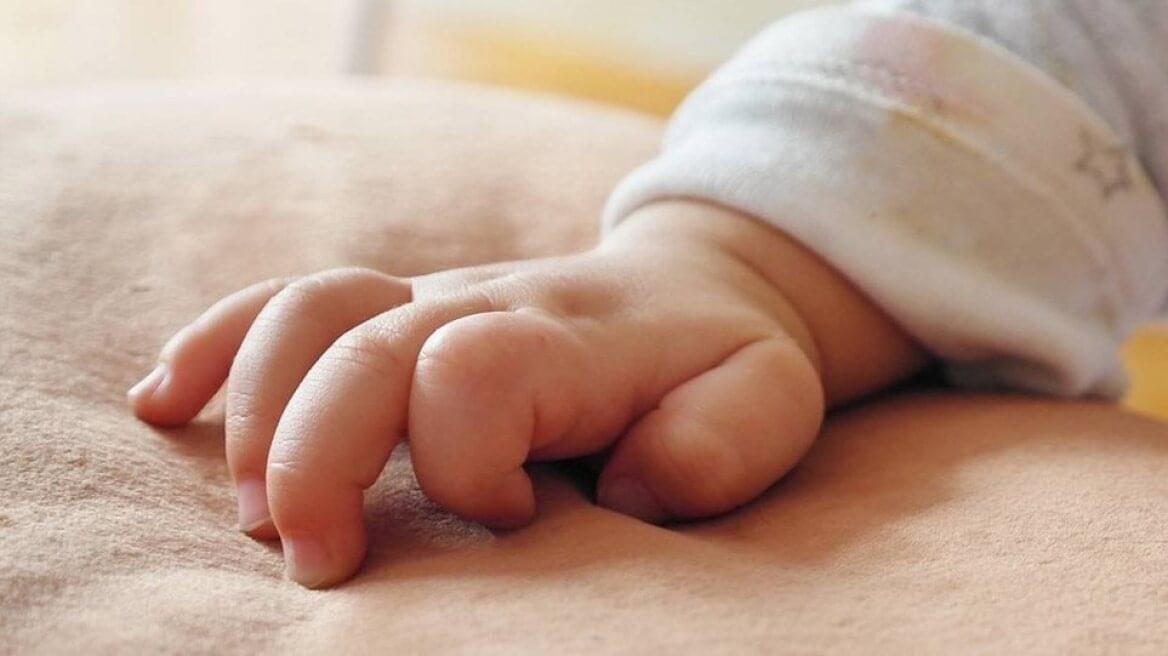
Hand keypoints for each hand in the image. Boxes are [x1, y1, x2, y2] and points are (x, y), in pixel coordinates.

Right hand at [128, 201, 921, 587]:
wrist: (699, 284)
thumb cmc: (723, 362)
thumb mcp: (766, 404)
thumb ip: (714, 447)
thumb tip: (625, 489)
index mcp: (566, 337)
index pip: (470, 372)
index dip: (466, 458)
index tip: (514, 521)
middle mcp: (480, 304)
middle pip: (359, 347)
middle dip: (314, 458)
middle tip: (313, 564)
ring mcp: (429, 297)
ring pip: (306, 315)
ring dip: (256, 412)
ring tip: (254, 514)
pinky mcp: (397, 304)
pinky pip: (286, 300)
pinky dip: (217, 346)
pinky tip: (164, 402)